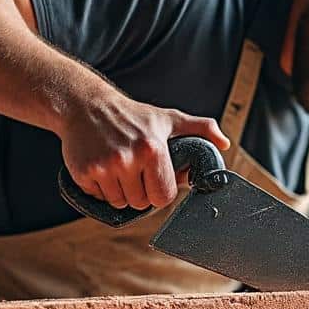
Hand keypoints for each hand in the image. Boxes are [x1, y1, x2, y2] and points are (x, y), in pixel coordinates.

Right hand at [60, 87, 229, 210]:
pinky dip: (100, 188)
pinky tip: (102, 167)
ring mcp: (104, 167)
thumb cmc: (132, 114)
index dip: (160, 191)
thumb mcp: (168, 118)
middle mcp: (128, 159)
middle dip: (139, 192)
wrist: (86, 104)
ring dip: (120, 192)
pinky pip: (98, 198)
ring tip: (118, 168)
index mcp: (153, 149)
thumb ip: (200, 129)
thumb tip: (224, 143)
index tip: (154, 179)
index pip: (163, 197)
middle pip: (140, 203)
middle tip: (134, 171)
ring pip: (119, 203)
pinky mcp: (84, 173)